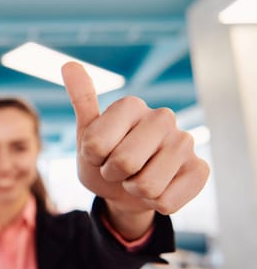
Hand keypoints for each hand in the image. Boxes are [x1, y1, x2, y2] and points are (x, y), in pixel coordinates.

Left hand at [61, 62, 208, 217]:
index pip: (97, 144)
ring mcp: (185, 142)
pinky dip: (154, 204)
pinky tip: (158, 190)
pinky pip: (167, 201)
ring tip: (136, 178)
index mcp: (131, 105)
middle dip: (113, 174)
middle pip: (124, 162)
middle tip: (118, 169)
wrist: (123, 190)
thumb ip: (81, 101)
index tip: (98, 153)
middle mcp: (162, 117)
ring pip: (146, 186)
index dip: (92, 158)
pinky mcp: (200, 169)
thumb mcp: (86, 135)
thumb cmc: (103, 160)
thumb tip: (68, 65)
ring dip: (134, 190)